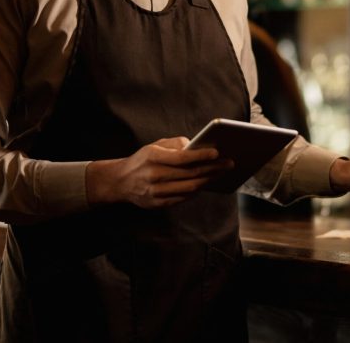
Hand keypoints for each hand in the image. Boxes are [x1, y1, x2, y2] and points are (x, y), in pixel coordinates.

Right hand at [85, 137, 232, 208]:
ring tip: (221, 174)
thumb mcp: (154, 146)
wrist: (121, 181)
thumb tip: (197, 146)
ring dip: (208, 181)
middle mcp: (154, 175)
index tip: (217, 153)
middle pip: (190, 174)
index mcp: (152, 157)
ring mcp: (155, 192)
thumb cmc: (142, 160)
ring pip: (189, 188)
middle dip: (212, 169)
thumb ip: (175, 144)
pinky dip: (196, 191)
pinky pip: (183, 198)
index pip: (182, 158)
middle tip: (229, 163)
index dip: (201, 155)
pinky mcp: (158, 204)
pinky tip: (206, 183)